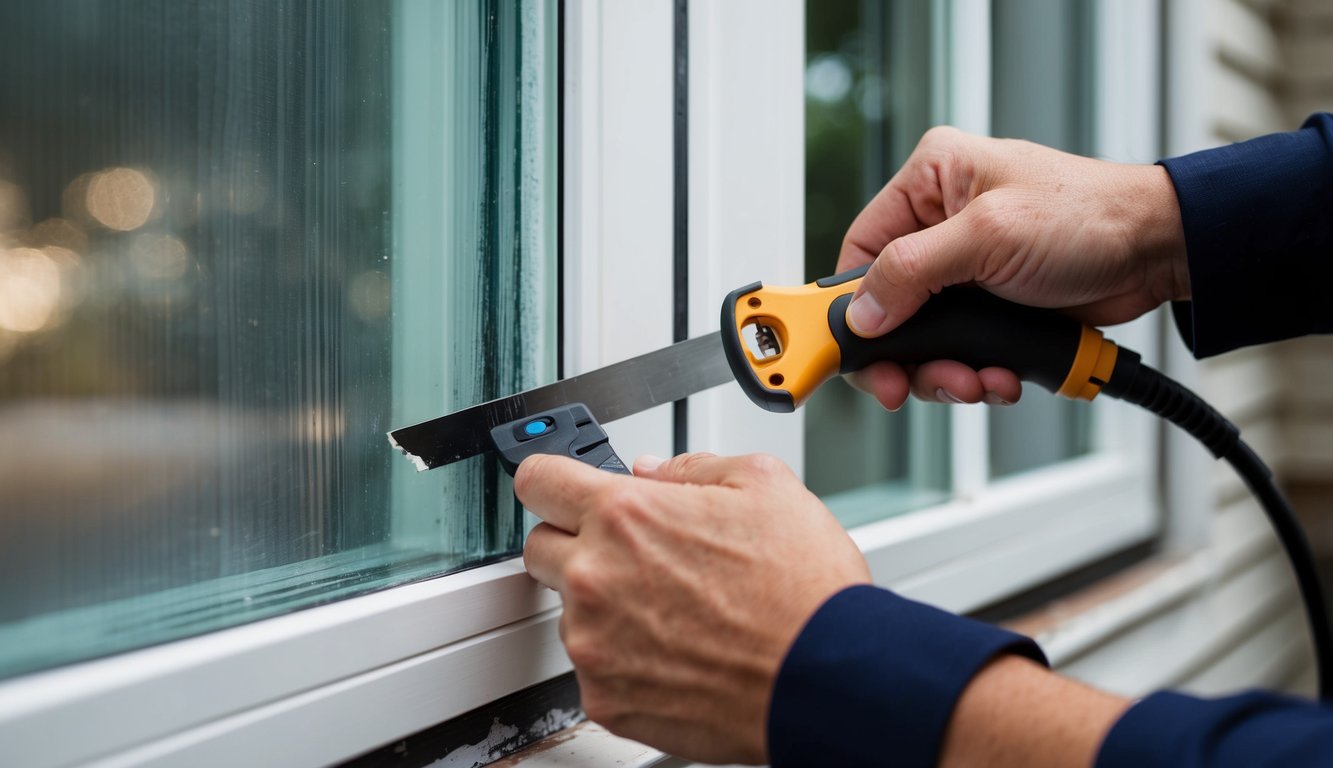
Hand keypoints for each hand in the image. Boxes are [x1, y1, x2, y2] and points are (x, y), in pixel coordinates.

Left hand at [516, 452, 869, 764]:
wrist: (827, 677)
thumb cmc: (803, 589)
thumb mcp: (763, 484)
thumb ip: (691, 467)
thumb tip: (654, 471)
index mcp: (625, 515)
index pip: (537, 480)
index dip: (551, 479)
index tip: (560, 489)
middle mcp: (596, 577)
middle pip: (539, 547)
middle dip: (576, 543)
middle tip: (633, 555)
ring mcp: (594, 644)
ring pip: (570, 612)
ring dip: (604, 606)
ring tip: (676, 611)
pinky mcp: (606, 699)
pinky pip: (593, 668)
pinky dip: (623, 660)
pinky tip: (677, 652)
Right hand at [837, 126, 1187, 410]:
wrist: (1158, 252)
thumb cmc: (1090, 216)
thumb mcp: (988, 235)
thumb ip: (914, 272)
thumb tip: (862, 313)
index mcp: (930, 181)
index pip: (859, 250)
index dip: (847, 306)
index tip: (841, 350)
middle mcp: (939, 223)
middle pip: (885, 306)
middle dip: (903, 355)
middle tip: (905, 387)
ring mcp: (964, 270)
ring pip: (922, 339)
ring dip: (944, 373)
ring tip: (976, 382)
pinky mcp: (989, 307)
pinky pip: (959, 353)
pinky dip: (975, 375)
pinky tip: (1000, 377)